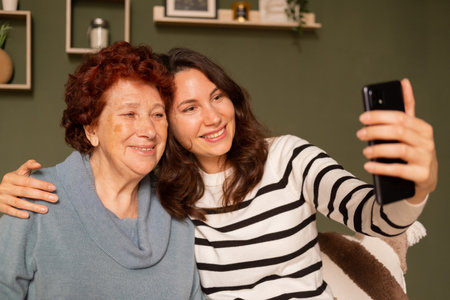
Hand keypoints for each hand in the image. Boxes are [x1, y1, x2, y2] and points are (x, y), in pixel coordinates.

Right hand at [0, 160, 57, 218]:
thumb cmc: (14, 181)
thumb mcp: (19, 172)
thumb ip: (29, 165)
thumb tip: (39, 164)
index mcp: (11, 177)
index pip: (28, 181)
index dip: (41, 184)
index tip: (53, 188)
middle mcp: (5, 187)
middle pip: (25, 191)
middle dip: (41, 195)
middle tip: (55, 199)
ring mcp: (2, 197)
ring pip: (18, 202)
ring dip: (33, 207)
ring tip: (46, 209)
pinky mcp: (0, 206)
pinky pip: (9, 210)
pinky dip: (18, 213)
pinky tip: (28, 215)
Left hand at [356, 79, 437, 203]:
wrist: (424, 180)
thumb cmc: (413, 151)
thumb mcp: (411, 130)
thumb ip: (406, 108)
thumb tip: (404, 82)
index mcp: (423, 128)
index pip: (400, 117)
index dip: (379, 116)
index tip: (363, 118)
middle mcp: (427, 142)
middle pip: (399, 132)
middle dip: (376, 132)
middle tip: (360, 134)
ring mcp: (426, 159)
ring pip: (400, 150)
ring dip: (378, 150)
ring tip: (365, 152)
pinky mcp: (422, 175)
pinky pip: (399, 170)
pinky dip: (381, 167)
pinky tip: (369, 166)